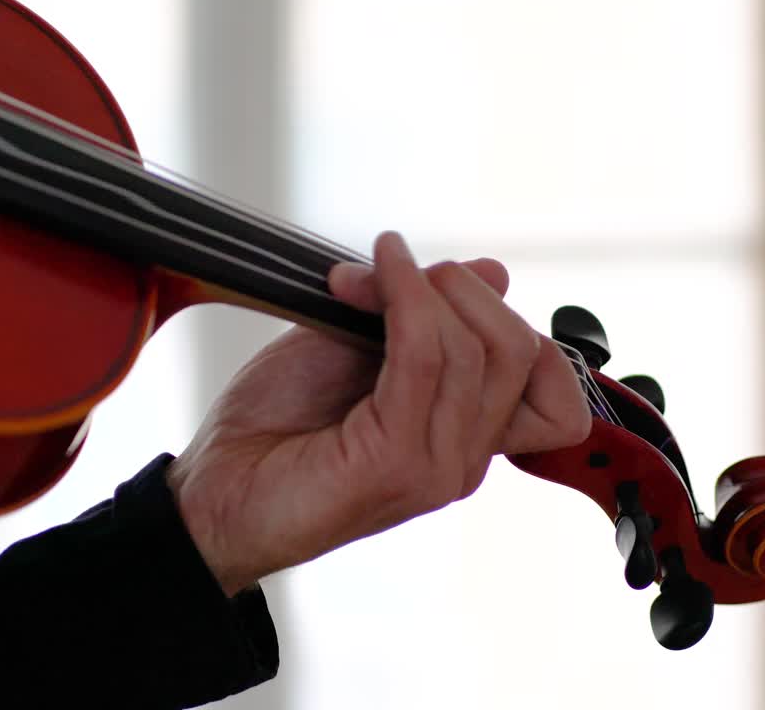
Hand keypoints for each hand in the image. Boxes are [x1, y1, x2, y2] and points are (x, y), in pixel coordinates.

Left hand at [166, 232, 591, 594]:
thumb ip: (426, 316)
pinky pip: (422, 361)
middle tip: (390, 270)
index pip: (552, 381)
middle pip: (518, 348)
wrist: (212, 494)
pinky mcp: (395, 464)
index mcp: (466, 438)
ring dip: (418, 289)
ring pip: (475, 349)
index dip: (505, 315)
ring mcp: (436, 467)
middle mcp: (464, 459)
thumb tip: (492, 272)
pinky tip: (361, 281)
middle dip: (457, 287)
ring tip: (363, 276)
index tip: (436, 283)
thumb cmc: (277, 430)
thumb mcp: (360, 349)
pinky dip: (398, 303)